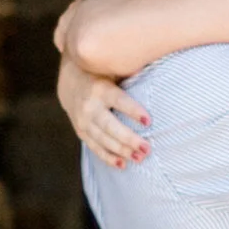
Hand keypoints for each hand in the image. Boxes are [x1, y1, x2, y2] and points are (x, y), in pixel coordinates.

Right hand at [57, 45, 148, 166]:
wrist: (70, 78)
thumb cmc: (102, 71)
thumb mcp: (112, 66)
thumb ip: (131, 70)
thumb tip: (158, 63)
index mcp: (101, 89)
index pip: (119, 101)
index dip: (133, 111)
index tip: (148, 120)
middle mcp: (90, 106)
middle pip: (110, 126)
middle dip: (128, 139)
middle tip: (147, 148)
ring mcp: (83, 121)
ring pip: (103, 139)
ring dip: (122, 151)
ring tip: (140, 158)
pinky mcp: (81, 130)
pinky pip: (95, 147)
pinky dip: (108, 157)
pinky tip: (123, 164)